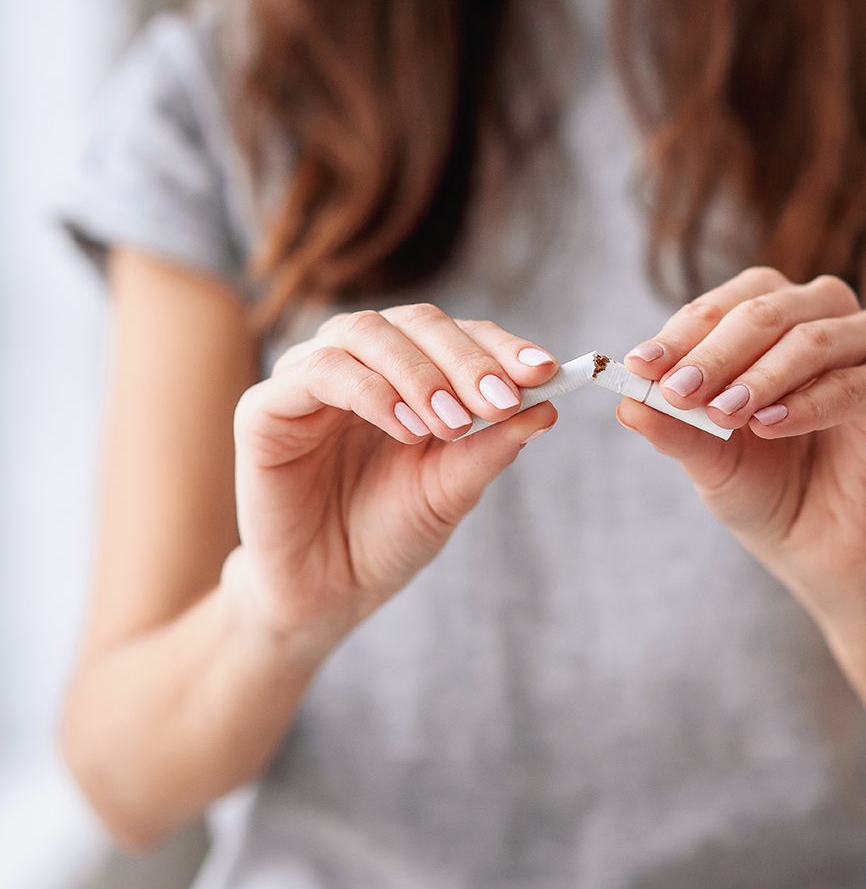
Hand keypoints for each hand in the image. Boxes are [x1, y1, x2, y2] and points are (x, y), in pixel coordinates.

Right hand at [227, 305, 558, 648]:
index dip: (499, 346)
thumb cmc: (388, 536)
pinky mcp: (265, 408)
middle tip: (500, 400)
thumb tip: (548, 406)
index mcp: (406, 374)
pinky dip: (369, 391)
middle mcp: (358, 364)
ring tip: (452, 424)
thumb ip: (490, 446)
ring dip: (419, 373)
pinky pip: (319, 373)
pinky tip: (406, 428)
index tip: (545, 371)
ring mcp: (308, 380)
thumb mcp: (452, 490)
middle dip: (466, 358)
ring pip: (365, 332)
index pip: (457, 335)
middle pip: (415, 322)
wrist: (327, 594)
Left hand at [618, 268, 865, 610]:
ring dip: (762, 374)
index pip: (725, 303)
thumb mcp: (706, 457)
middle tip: (678, 390)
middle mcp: (824, 317)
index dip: (681, 333)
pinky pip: (859, 383)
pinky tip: (769, 426)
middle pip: (767, 310)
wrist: (816, 543)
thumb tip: (624, 403)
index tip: (639, 367)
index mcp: (773, 316)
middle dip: (716, 351)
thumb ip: (672, 427)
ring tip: (724, 413)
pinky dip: (810, 402)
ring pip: (814, 338)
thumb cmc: (762, 484)